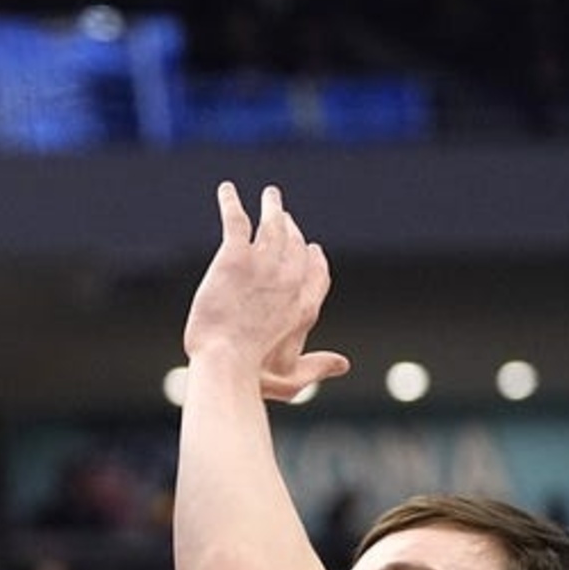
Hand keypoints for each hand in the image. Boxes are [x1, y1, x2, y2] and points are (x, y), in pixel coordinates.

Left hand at [183, 182, 351, 401]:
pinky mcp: (235, 257)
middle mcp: (289, 279)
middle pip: (295, 246)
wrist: (227, 361)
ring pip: (272, 227)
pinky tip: (226, 190)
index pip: (316, 274)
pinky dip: (231, 203)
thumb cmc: (255, 376)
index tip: (311, 248)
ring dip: (272, 208)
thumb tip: (343, 364)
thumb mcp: (293, 379)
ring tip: (269, 196)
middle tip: (284, 216)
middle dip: (292, 229)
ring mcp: (264, 264)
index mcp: (304, 305)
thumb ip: (317, 367)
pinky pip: (236, 221)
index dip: (313, 259)